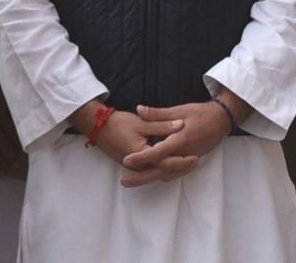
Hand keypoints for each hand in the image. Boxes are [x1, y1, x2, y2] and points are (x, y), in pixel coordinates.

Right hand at [69, 101, 192, 186]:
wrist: (98, 127)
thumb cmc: (119, 123)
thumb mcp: (141, 122)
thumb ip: (162, 124)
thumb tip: (180, 124)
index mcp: (142, 155)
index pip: (166, 162)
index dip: (182, 160)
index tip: (195, 156)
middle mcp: (139, 165)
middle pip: (164, 171)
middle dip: (181, 168)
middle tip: (197, 160)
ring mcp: (136, 166)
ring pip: (158, 171)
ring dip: (174, 168)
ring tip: (190, 162)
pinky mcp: (134, 164)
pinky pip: (153, 168)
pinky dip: (165, 166)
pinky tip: (174, 160)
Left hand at [118, 101, 237, 187]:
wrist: (222, 119)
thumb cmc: (201, 113)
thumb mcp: (179, 110)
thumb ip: (158, 113)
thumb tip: (139, 110)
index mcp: (180, 140)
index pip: (157, 152)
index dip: (141, 157)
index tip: (126, 160)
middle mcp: (184, 154)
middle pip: (160, 170)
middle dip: (141, 178)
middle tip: (124, 182)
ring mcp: (188, 159)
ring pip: (167, 174)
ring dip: (150, 178)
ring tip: (134, 181)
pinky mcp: (191, 160)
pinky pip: (175, 172)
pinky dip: (163, 175)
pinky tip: (153, 174)